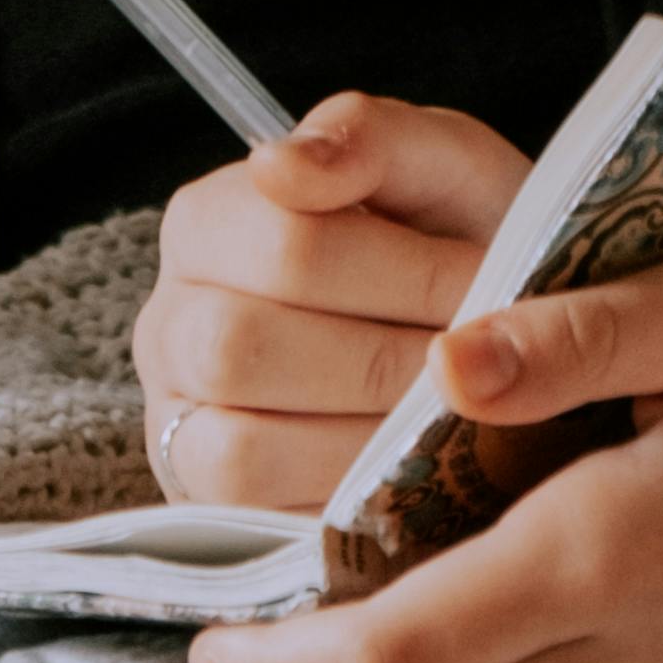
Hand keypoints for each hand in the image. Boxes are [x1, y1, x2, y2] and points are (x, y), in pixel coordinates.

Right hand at [132, 88, 530, 512]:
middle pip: (243, 348)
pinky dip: (345, 497)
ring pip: (241, 447)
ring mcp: (179, 428)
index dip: (403, 271)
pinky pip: (259, 526)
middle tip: (478, 361)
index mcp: (207, 222)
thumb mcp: (443, 165)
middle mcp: (169, 325)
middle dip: (386, 359)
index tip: (488, 279)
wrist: (492, 348)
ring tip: (451, 412)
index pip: (282, 244)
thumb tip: (278, 163)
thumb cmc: (457, 242)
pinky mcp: (211, 518)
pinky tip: (411, 464)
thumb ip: (371, 136)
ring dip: (367, 435)